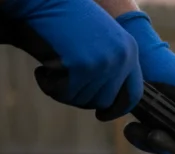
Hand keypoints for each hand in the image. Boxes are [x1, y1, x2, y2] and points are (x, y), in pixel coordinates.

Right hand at [0, 0, 142, 119]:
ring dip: (63, 90)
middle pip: (105, 101)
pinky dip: (48, 85)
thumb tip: (107, 101)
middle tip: (60, 82)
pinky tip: (41, 68)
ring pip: (84, 99)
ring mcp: (104, 62)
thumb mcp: (98, 40)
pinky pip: (66, 94)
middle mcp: (122, 57)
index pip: (133, 94)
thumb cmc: (63, 17)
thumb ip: (108, 65)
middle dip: (81, 97)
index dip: (116, 109)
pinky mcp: (83, 66)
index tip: (102, 115)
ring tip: (50, 67)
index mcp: (129, 50)